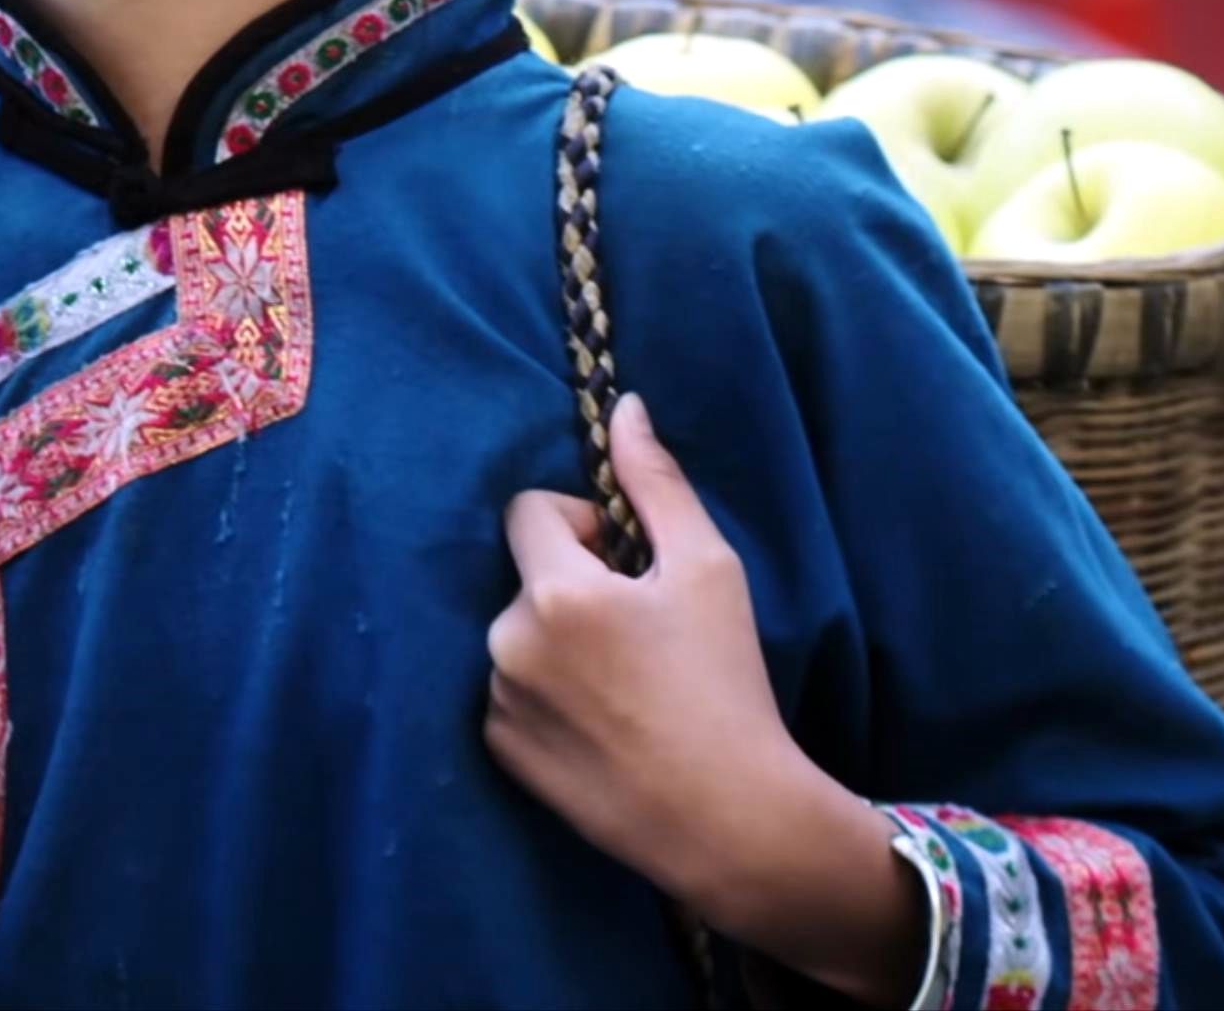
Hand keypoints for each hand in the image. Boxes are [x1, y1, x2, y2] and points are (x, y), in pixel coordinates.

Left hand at [486, 395, 925, 1005]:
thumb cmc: (726, 684)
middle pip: (526, 577)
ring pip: (520, 634)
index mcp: (554, 590)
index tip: (627, 561)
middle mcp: (507, 641)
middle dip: (573, 586)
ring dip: (559, 641)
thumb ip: (657, 483)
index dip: (582, 525)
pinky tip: (605, 724)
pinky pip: (512, 692)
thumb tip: (625, 407)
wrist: (726, 816)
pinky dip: (548, 694)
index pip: (527, 510)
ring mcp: (497, 700)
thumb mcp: (708, 570)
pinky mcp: (499, 751)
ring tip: (627, 684)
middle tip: (641, 632)